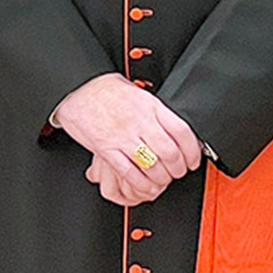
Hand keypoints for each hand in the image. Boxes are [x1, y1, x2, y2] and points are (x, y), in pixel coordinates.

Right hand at [54, 73, 201, 206]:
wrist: (79, 87)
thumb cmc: (107, 89)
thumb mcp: (139, 94)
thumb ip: (157, 111)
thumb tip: (176, 129)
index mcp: (151, 106)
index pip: (182, 131)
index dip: (192, 151)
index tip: (193, 159)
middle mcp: (140, 121)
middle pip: (170, 153)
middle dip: (178, 169)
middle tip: (179, 172)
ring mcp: (123, 136)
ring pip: (152, 165)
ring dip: (162, 178)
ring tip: (163, 180)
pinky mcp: (107, 149)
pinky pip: (129, 172)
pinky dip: (141, 183)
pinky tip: (146, 185)